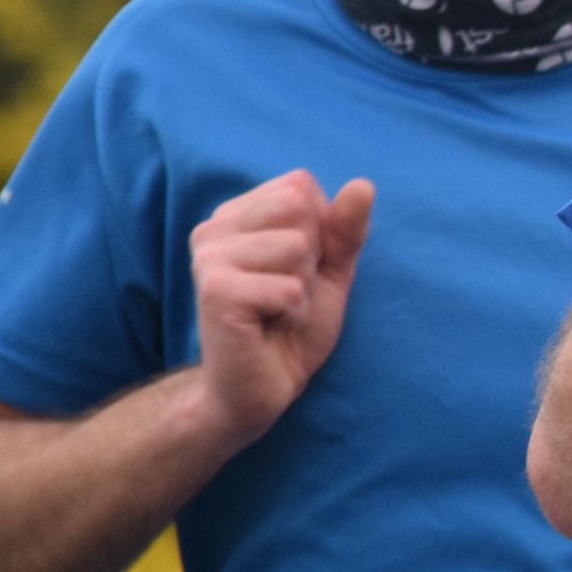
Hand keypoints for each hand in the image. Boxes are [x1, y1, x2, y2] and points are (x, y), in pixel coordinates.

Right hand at [187, 170, 372, 443]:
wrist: (262, 387)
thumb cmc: (292, 325)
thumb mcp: (331, 269)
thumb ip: (345, 226)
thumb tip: (363, 184)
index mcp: (234, 214)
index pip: (302, 186)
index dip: (319, 232)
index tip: (295, 269)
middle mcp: (212, 228)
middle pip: (300, 208)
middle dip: (312, 256)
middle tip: (286, 291)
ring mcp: (208, 258)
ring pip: (298, 246)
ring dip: (303, 287)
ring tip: (277, 309)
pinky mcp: (216, 292)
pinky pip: (291, 287)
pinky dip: (295, 311)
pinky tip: (269, 325)